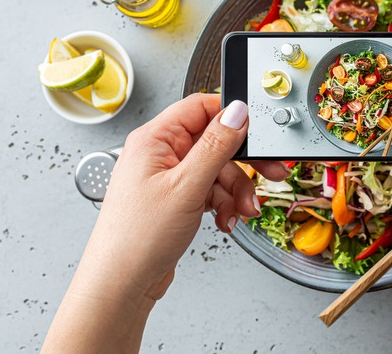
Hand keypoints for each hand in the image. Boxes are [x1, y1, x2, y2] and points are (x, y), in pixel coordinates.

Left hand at [43, 94, 288, 352]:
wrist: (122, 284)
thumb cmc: (137, 238)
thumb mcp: (187, 186)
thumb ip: (215, 146)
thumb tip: (237, 112)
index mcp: (154, 139)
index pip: (200, 107)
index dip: (231, 117)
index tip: (256, 133)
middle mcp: (160, 154)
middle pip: (215, 142)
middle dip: (242, 164)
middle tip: (270, 173)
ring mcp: (167, 178)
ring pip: (217, 170)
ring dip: (235, 191)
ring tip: (241, 212)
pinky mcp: (175, 199)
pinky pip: (210, 190)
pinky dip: (223, 204)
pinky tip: (225, 220)